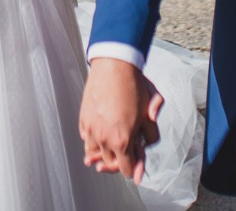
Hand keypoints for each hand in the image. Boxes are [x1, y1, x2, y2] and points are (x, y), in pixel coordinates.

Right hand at [79, 57, 162, 182]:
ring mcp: (91, 129)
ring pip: (94, 154)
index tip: (136, 166)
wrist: (113, 66)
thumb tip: (146, 142)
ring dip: (103, 152)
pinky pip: (86, 138)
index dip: (134, 169)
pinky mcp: (83, 119)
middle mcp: (104, 139)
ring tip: (110, 146)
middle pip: (110, 164)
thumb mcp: (151, 111)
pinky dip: (93, 139)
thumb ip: (152, 132)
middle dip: (119, 161)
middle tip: (125, 153)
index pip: (127, 170)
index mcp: (123, 141)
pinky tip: (100, 133)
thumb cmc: (133, 86)